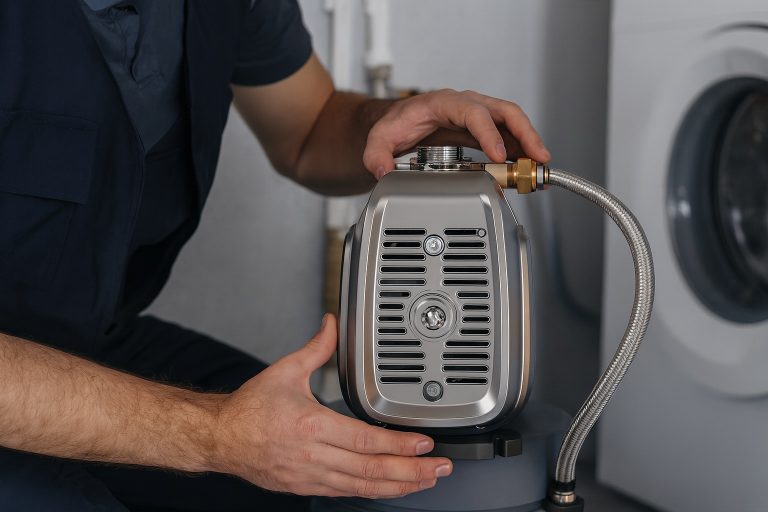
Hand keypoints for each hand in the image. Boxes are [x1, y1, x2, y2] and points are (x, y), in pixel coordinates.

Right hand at [210, 314, 452, 497]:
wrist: (220, 438)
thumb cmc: (249, 409)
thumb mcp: (285, 371)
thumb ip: (317, 349)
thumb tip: (332, 325)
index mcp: (310, 426)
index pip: (365, 440)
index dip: (398, 444)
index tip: (423, 444)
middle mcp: (312, 456)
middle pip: (370, 469)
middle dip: (410, 471)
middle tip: (437, 468)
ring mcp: (309, 476)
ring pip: (362, 487)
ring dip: (398, 486)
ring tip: (423, 482)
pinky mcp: (305, 487)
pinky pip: (345, 493)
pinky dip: (372, 492)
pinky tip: (390, 488)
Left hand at [363, 89, 549, 178]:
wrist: (398, 121)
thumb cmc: (395, 124)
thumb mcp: (380, 138)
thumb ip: (377, 154)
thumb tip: (383, 170)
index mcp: (444, 102)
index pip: (473, 113)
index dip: (488, 133)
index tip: (499, 155)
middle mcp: (466, 105)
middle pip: (504, 112)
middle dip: (524, 133)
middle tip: (537, 156)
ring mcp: (478, 117)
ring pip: (511, 123)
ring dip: (529, 143)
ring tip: (541, 167)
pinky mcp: (483, 131)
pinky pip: (508, 137)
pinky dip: (521, 151)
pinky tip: (528, 168)